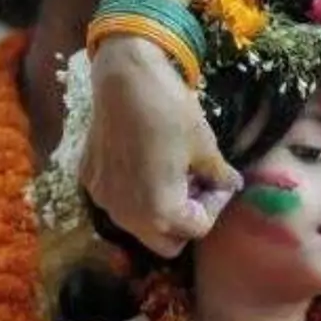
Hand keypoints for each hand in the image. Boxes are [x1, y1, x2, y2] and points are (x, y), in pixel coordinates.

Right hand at [81, 37, 241, 256]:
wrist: (124, 78)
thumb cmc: (170, 112)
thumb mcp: (205, 146)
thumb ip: (218, 176)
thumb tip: (231, 184)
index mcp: (160, 213)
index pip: (198, 228)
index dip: (215, 205)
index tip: (220, 180)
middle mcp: (126, 215)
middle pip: (166, 242)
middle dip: (185, 221)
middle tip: (197, 187)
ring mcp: (103, 199)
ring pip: (139, 224)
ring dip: (160, 209)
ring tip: (173, 173)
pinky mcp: (89, 180)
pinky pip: (118, 200)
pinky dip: (135, 192)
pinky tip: (146, 161)